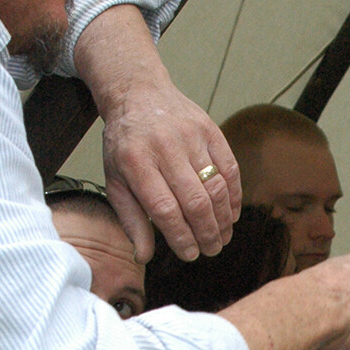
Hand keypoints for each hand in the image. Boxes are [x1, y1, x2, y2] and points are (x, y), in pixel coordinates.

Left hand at [74, 6, 240, 260]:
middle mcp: (165, 147)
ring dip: (223, 218)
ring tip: (222, 238)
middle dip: (206, 232)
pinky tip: (232, 214)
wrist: (139, 93)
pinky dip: (234, 195)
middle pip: (194, 200)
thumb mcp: (115, 179)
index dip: (181, 236)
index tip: (189, 254)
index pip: (164, 209)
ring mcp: (190, 136)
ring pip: (216, 186)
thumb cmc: (125, 144)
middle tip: (211, 250)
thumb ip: (130, 218)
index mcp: (136, 162)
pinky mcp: (210, 130)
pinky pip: (230, 168)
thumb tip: (142, 256)